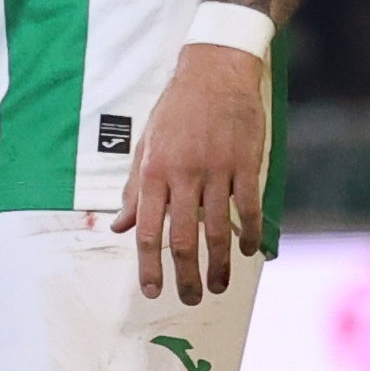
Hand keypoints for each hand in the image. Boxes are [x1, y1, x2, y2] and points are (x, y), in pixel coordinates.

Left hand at [112, 41, 268, 302]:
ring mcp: (218, 170)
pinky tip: (248, 252)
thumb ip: (134, 190)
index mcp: (154, 173)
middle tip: (191, 299)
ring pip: (218, 230)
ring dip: (219, 264)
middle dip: (186, 275)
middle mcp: (184, 175)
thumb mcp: (145, 146)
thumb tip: (119, 226)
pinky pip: (250, 208)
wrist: (215, 71)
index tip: (153, 291)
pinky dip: (250, 234)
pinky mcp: (247, 164)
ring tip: (219, 287)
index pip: (148, 230)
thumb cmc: (175, 110)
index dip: (149, 265)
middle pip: (183, 238)